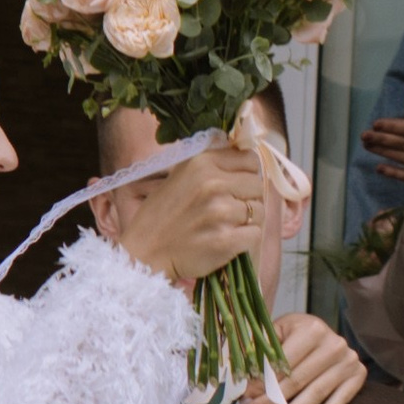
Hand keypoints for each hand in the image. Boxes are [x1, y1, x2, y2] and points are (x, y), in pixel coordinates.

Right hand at [111, 139, 265, 288]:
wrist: (144, 253)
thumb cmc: (160, 216)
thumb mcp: (180, 175)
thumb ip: (209, 163)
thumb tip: (242, 151)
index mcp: (202, 163)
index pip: (249, 159)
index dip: (246, 174)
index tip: (235, 186)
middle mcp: (213, 183)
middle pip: (257, 185)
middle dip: (248, 198)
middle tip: (229, 210)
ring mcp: (221, 213)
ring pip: (259, 211)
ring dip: (247, 221)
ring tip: (225, 227)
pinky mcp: (226, 240)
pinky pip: (255, 234)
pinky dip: (245, 240)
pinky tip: (228, 241)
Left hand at [246, 311, 366, 403]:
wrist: (324, 336)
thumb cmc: (294, 336)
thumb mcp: (277, 334)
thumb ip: (259, 353)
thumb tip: (240, 387)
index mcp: (311, 328)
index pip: (281, 363)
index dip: (260, 384)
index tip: (243, 401)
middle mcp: (334, 343)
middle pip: (296, 380)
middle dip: (270, 401)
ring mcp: (348, 361)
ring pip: (315, 394)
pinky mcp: (358, 376)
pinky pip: (337, 403)